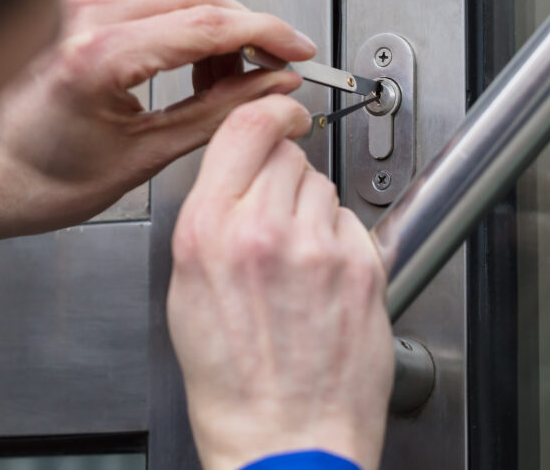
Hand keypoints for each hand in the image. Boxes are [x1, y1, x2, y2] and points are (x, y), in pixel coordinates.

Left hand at [0, 0, 315, 242]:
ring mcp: (73, 3)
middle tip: (267, 68)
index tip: (296, 50)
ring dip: (214, 12)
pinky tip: (185, 53)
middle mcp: (81, 16)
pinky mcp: (73, 4)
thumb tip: (272, 88)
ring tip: (221, 68)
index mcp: (96, 58)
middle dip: (245, 24)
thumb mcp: (141, 159)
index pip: (207, 22)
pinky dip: (181, 8)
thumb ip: (217, 115)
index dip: (266, 34)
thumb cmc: (38, 183)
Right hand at [168, 95, 393, 469]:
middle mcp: (263, 232)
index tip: (280, 116)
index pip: (245, 128)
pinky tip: (321, 280)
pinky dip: (338, 240)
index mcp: (207, 233)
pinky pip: (350, 223)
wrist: (284, 440)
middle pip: (287, 153)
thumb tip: (235, 176)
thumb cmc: (231, 381)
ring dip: (310, 207)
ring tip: (296, 261)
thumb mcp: (186, 290)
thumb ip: (208, 220)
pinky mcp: (363, 269)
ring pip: (322, 185)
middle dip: (281, 173)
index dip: (268, 113)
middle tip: (275, 214)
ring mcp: (319, 249)